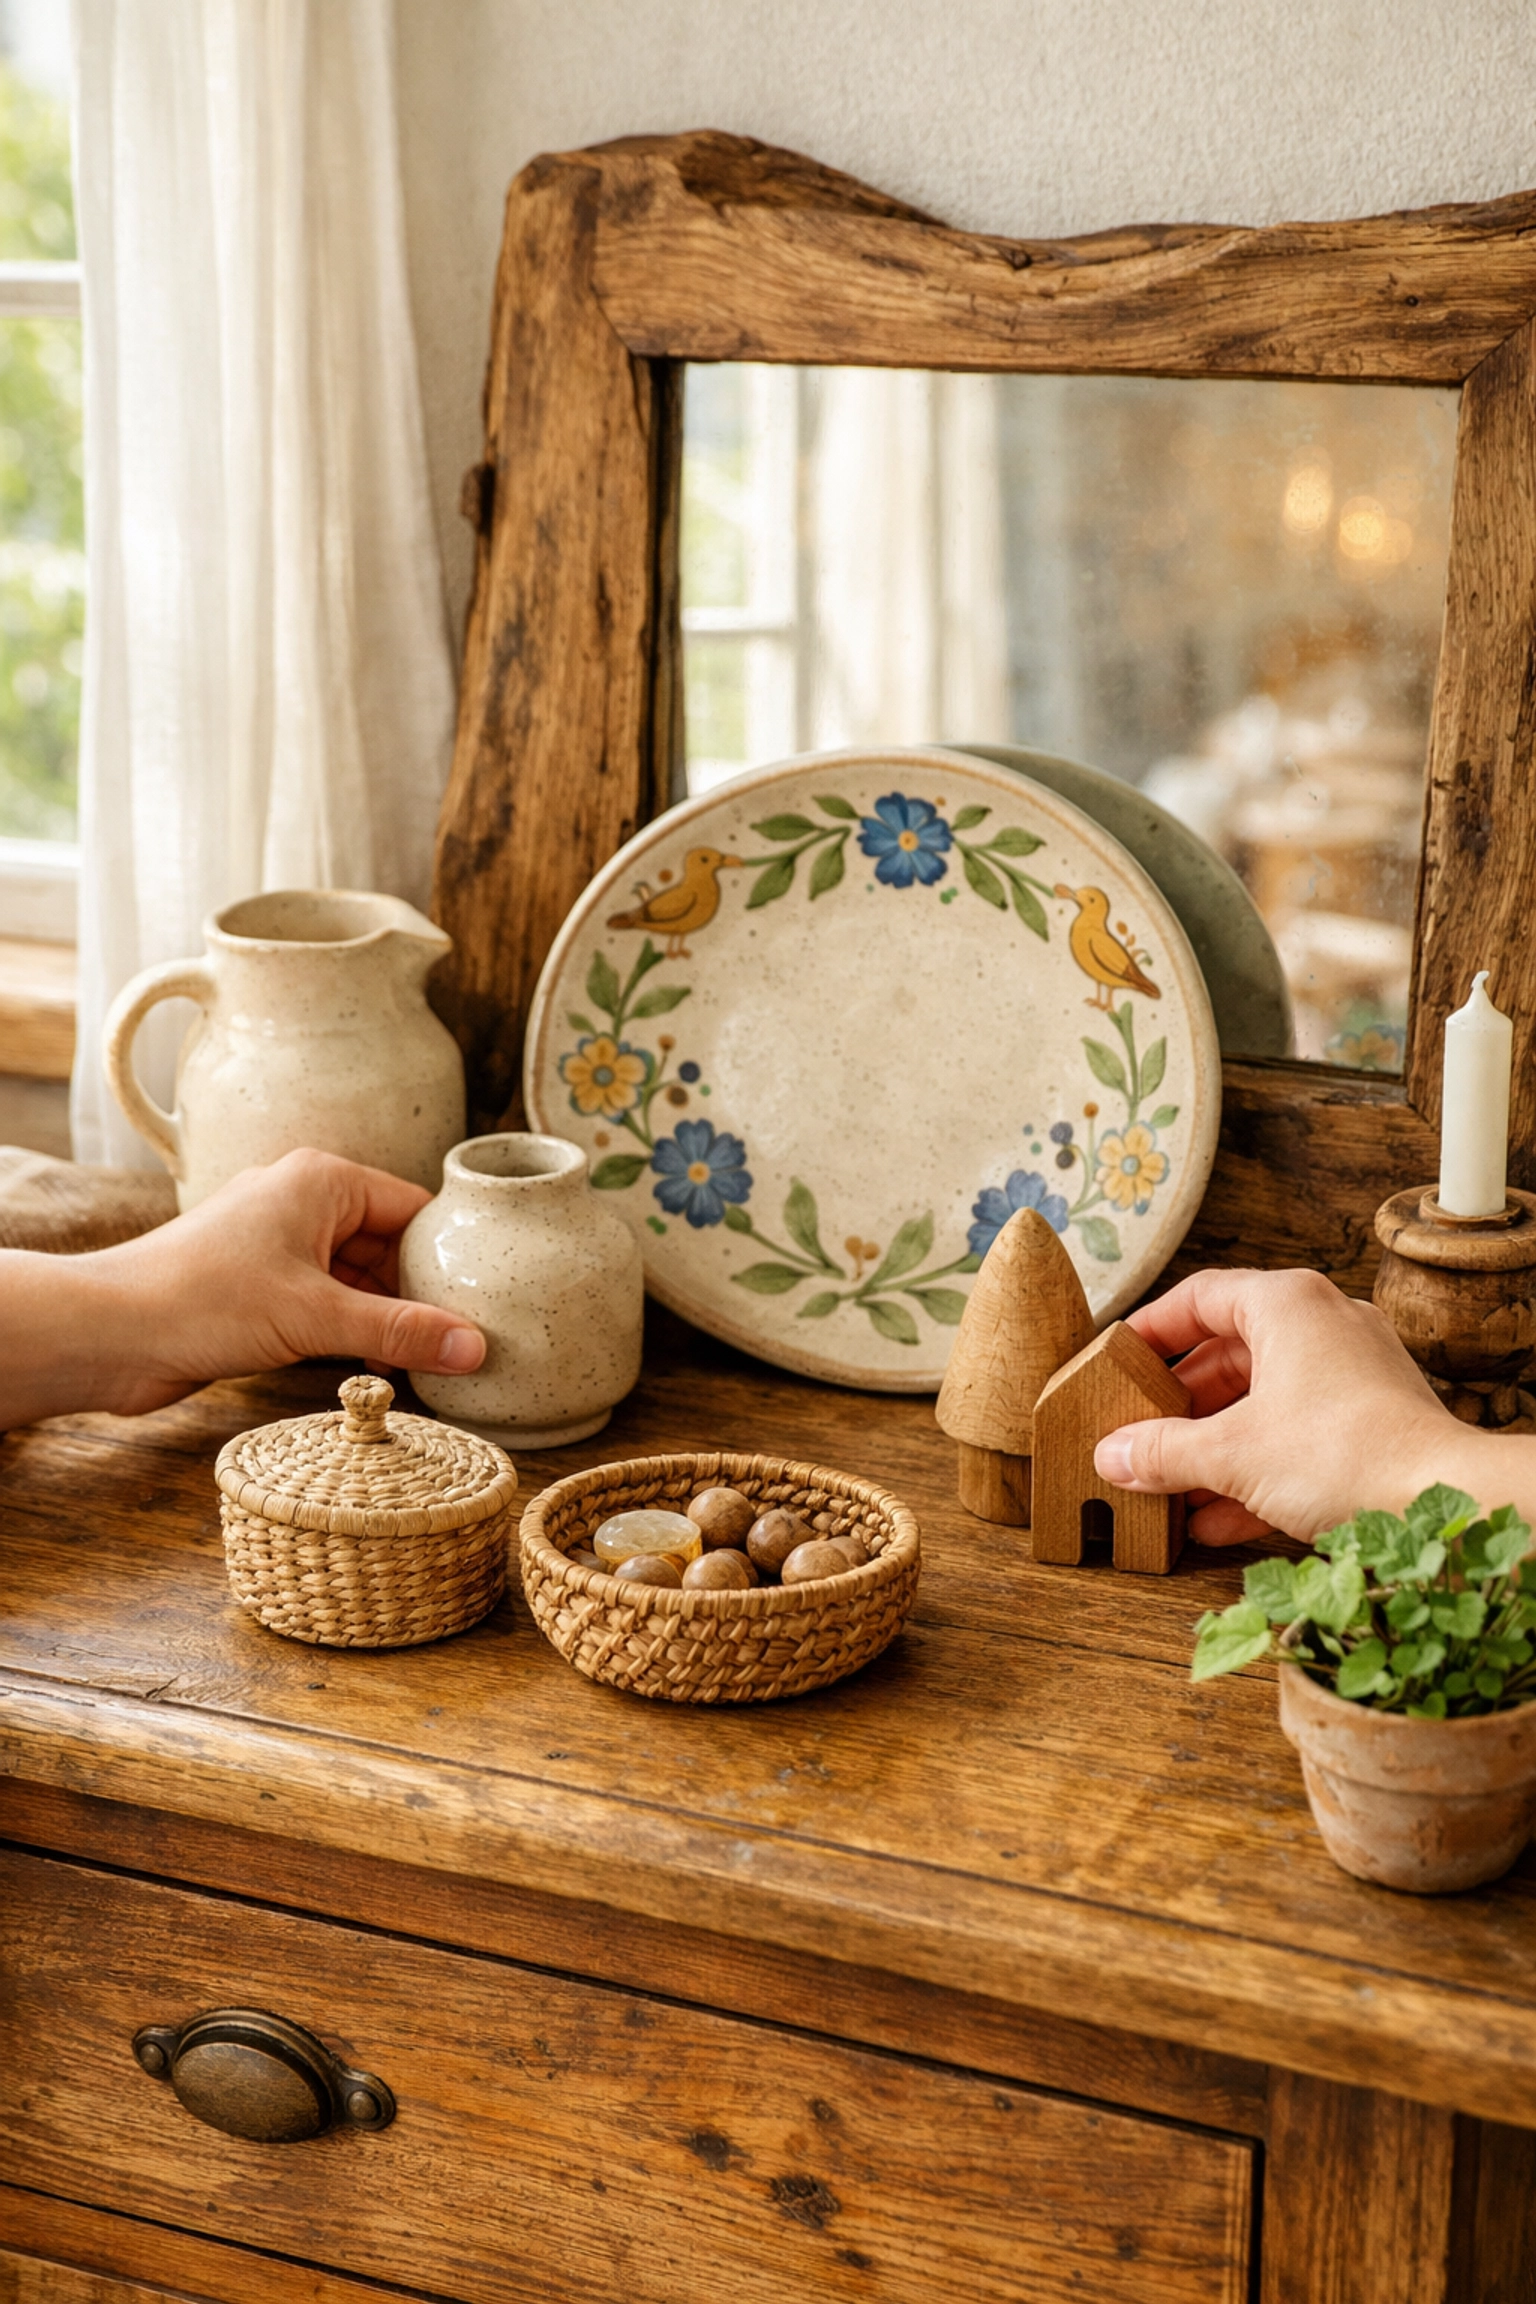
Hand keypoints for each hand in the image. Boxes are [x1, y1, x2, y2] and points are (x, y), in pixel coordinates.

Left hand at [0, 1149, 484, 1425]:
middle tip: (462, 1343)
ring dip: (387, 1320)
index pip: (415, 1209)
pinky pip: (327, 1303)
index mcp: (323, 1181)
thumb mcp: (316, 1317)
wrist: (110, 1333)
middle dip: (420, 1296)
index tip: (486, 1302)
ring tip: (426, 1364)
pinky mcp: (260, 1286)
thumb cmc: (201, 1299)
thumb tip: (473, 1347)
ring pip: (359, 1279)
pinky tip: (376, 1370)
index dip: (450, 1257)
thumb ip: (400, 1331)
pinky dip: (352, 1332)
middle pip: (390, 1246)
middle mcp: (303, 1201)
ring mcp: (279, 1245)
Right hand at [1090, 1266, 1496, 1544]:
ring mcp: (1351, 1374)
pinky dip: (1254, 1469)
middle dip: (1179, 1407)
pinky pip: (1295, 1436)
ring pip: (1262, 1402)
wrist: (1444, 1499)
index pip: (1199, 1296)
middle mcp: (1324, 1326)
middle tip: (1137, 1434)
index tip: (1116, 1359)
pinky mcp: (1369, 1422)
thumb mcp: (1232, 1452)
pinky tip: (1215, 1519)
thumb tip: (1113, 1456)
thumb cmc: (1348, 1451)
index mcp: (1287, 1304)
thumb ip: (1163, 1450)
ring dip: (1212, 1447)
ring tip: (1168, 1487)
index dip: (1150, 1329)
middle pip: (1228, 1356)